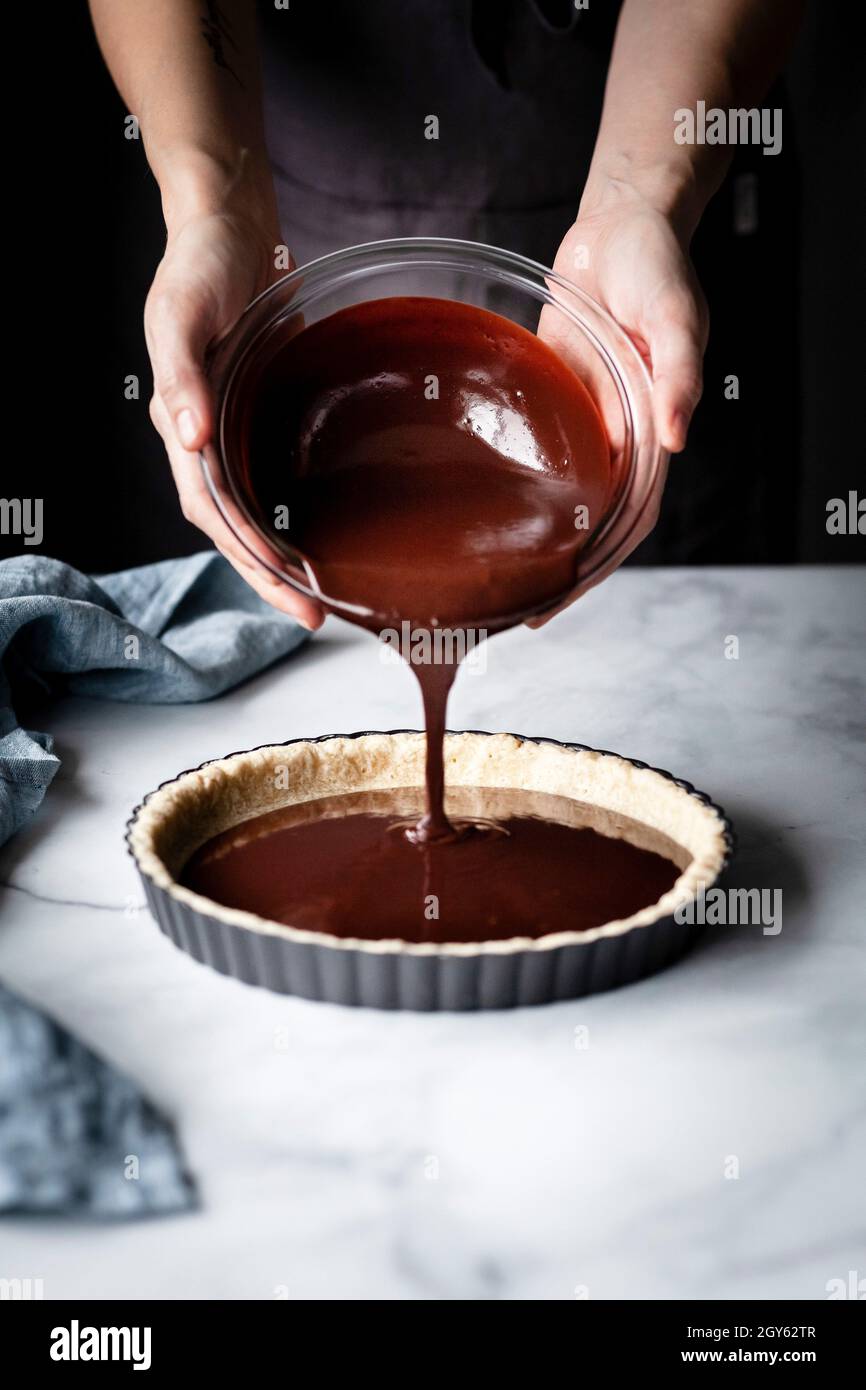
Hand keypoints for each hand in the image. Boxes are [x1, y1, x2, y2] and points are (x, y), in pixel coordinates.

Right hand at [145, 195, 323, 628]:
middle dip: (270, 577)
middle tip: (314, 615)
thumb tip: (189, 438)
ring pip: (255, 514)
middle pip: (235, 530)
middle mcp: (206, 441)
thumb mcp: (182, 314)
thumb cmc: (200, 267)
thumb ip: (181, 376)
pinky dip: (295, 514)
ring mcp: (234, 432)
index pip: (214, 513)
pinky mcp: (262, 417)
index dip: (248, 557)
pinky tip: (324, 533)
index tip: (290, 588)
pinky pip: (275, 480)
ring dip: (282, 557)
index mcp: (181, 426)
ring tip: (321, 593)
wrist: (228, 229)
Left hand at [527, 186, 707, 618]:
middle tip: (508, 609)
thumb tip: (676, 440)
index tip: (556, 601)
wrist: (623, 224)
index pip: (627, 522)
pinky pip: (536, 451)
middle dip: (556, 570)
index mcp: (650, 433)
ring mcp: (583, 421)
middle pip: (588, 523)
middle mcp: (617, 438)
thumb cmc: (657, 266)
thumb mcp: (675, 316)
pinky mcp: (554, 398)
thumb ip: (677, 374)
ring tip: (489, 573)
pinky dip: (515, 483)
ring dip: (532, 536)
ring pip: (560, 496)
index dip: (596, 567)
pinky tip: (480, 504)